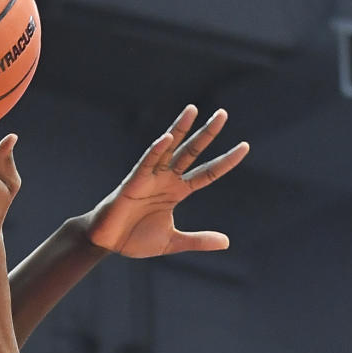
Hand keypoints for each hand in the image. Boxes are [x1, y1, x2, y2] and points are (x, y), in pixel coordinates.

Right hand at [84, 105, 248, 257]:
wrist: (106, 243)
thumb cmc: (135, 238)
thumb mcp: (172, 241)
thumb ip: (198, 240)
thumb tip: (226, 242)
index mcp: (176, 192)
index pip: (206, 173)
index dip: (225, 161)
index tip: (244, 146)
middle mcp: (166, 179)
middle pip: (191, 152)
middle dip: (207, 134)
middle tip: (223, 113)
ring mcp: (149, 178)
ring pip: (168, 149)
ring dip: (179, 129)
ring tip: (193, 109)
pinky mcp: (133, 182)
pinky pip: (146, 163)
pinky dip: (156, 151)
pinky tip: (166, 138)